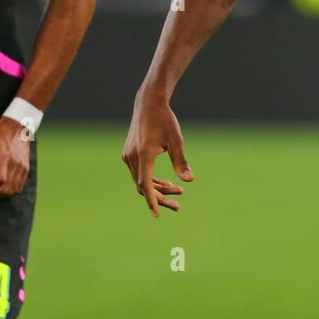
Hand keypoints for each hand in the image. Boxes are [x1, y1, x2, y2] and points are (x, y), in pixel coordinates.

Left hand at [0, 117, 32, 201]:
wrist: (17, 126)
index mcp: (3, 159)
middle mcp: (15, 165)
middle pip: (6, 189)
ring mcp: (22, 167)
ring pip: (14, 190)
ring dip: (2, 194)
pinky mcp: (26, 168)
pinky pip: (20, 186)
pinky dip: (11, 190)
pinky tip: (3, 186)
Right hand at [121, 92, 193, 217]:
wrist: (148, 104)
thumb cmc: (165, 120)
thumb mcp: (176, 140)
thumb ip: (181, 161)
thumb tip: (189, 180)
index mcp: (144, 154)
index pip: (145, 184)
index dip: (152, 200)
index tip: (157, 214)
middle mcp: (132, 157)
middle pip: (143, 186)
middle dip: (160, 198)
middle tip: (178, 206)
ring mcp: (128, 156)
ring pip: (141, 180)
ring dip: (157, 189)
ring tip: (177, 192)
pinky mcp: (129, 154)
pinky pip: (139, 173)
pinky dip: (151, 180)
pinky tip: (166, 183)